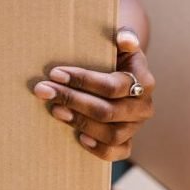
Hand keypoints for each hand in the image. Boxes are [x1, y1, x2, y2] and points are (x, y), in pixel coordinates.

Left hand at [32, 28, 154, 160]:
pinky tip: (79, 138)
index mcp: (144, 81)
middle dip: (73, 100)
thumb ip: (123, 37)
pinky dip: (99, 149)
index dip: (83, 80)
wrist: (122, 72)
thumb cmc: (115, 55)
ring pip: (111, 133)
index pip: (112, 86)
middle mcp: (143, 106)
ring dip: (80, 122)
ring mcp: (136, 126)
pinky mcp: (128, 141)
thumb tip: (124, 39)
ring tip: (56, 110)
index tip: (55, 73)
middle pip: (107, 111)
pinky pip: (117, 152)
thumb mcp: (120, 42)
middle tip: (45, 91)